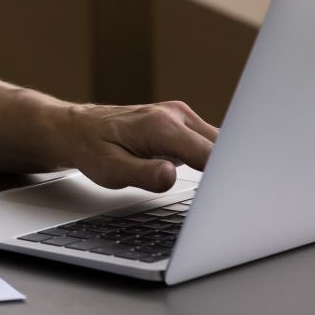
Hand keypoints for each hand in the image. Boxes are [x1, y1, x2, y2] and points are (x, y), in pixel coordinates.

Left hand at [58, 100, 218, 192]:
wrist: (78, 129)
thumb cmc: (92, 148)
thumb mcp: (110, 170)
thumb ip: (143, 174)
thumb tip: (170, 176)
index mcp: (161, 126)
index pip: (210, 154)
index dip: (228, 176)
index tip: (236, 195)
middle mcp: (175, 115)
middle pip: (222, 146)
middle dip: (231, 171)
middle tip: (234, 200)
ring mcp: (180, 116)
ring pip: (219, 143)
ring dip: (225, 165)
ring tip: (226, 192)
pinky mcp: (182, 123)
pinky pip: (209, 142)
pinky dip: (215, 159)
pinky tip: (213, 178)